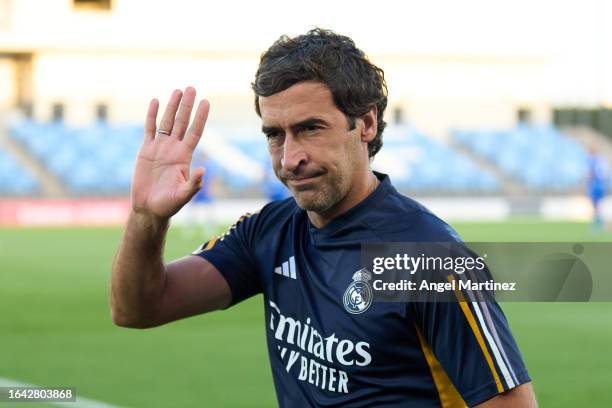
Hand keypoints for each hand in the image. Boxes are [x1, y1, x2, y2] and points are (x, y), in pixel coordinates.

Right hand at [131, 87, 209, 218]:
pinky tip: (155, 101)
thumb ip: (193, 183)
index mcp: (185, 156)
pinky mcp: (145, 150)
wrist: (149, 208)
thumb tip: (204, 170)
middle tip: (192, 88)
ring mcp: (160, 148)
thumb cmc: (168, 205)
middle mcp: (174, 148)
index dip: (200, 117)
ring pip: (167, 122)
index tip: (206, 102)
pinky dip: (152, 115)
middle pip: (182, 122)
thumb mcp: (183, 195)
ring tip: (178, 90)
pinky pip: (149, 129)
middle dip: (187, 106)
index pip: (195, 132)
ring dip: (172, 106)